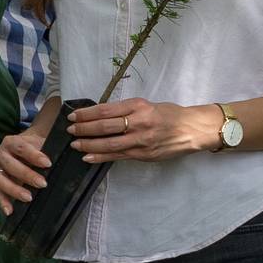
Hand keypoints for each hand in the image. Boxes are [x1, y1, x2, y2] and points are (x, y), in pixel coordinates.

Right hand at [0, 130, 49, 215]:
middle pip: (10, 165)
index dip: (33, 156)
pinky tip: (10, 211)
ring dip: (14, 190)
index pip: (21, 147)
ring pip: (0, 180)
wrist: (26, 147)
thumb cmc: (36, 145)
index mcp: (11, 142)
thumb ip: (49, 146)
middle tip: (43, 183)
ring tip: (29, 198)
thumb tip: (66, 152)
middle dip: (27, 175)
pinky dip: (3, 202)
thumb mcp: (41, 141)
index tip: (48, 164)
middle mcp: (0, 154)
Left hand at [68, 99, 223, 163]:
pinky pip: (118, 156)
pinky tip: (88, 157)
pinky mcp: (144, 154)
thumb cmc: (170, 114)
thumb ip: (126, 110)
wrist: (192, 129)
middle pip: (105, 126)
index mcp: (138, 106)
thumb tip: (100, 115)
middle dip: (84, 129)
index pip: (106, 110)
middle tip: (70, 129)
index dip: (87, 113)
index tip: (73, 115)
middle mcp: (139, 122)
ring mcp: (141, 140)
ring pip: (109, 144)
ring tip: (75, 144)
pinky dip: (101, 157)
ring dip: (89, 145)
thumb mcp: (148, 105)